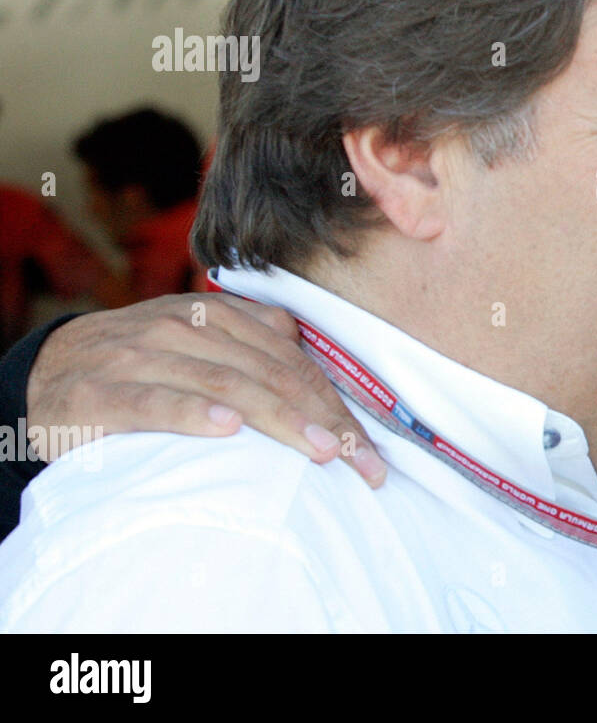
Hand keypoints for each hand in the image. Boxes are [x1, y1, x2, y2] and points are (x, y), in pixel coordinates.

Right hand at [26, 293, 386, 485]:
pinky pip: (155, 400)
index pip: (292, 361)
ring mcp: (144, 356)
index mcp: (219, 316)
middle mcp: (186, 328)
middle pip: (271, 373)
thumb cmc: (141, 363)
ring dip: (278, 417)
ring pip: (226, 384)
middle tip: (358, 462)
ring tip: (318, 449)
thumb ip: (251, 343)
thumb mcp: (198, 341)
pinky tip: (227, 429)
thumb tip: (311, 355)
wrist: (46, 371)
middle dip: (323, 420)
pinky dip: (194, 412)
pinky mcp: (102, 392)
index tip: (368, 447)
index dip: (335, 403)